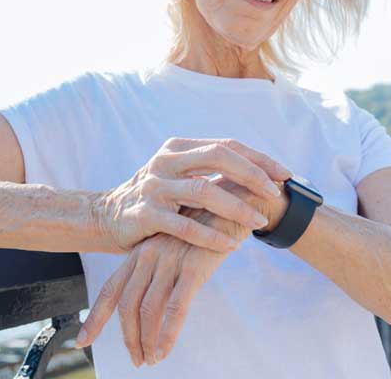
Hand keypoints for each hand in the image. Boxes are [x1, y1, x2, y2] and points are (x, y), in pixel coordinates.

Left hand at [76, 176, 289, 365]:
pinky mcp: (193, 267)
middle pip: (125, 303)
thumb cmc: (202, 229)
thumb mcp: (173, 245)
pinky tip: (163, 351)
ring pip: (147, 309)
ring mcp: (169, 260)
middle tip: (136, 360)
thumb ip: (158, 269)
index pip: (111, 289)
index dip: (95, 317)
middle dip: (127, 337)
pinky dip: (166, 334)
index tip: (82, 341)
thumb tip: (149, 304)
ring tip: (151, 360)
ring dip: (146, 341)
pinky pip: (175, 307)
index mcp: (140, 252)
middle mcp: (149, 256)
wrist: (233, 202)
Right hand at [91, 137, 291, 253]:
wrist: (106, 216)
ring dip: (236, 207)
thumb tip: (259, 172)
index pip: (225, 145)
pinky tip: (231, 244)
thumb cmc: (154, 198)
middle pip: (218, 158)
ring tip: (258, 222)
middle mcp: (165, 161)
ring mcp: (154, 187)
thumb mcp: (177, 175)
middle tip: (275, 194)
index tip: (284, 175)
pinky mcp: (145, 214)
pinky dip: (210, 235)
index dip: (258, 159)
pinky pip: (184, 226)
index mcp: (177, 147)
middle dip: (252, 175)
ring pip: (203, 191)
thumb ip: (207, 170)